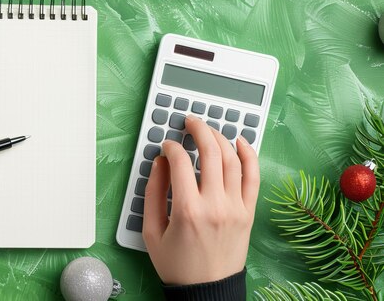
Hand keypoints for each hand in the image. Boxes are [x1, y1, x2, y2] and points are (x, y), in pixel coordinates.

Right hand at [142, 115, 259, 284]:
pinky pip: (253, 177)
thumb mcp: (151, 231)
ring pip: (232, 159)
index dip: (171, 147)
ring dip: (220, 137)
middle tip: (190, 121)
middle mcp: (215, 205)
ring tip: (209, 129)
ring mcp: (236, 208)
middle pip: (210, 152)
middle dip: (198, 129)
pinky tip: (240, 141)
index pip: (180, 161)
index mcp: (187, 210)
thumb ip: (153, 192)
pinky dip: (249, 155)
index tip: (167, 146)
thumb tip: (160, 162)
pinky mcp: (249, 213)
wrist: (207, 292)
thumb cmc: (178, 265)